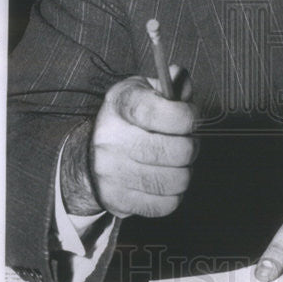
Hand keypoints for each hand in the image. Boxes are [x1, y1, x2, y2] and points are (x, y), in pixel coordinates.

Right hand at [60, 65, 198, 217]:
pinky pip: (165, 205)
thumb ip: (170, 85)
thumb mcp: (145, 92)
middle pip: (175, 151)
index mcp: (119, 105)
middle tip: (188, 143)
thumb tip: (180, 76)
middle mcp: (110, 139)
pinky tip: (166, 181)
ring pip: (175, 181)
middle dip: (192, 146)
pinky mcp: (117, 200)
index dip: (186, 116)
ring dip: (186, 172)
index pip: (156, 112)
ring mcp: (111, 173)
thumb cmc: (130, 120)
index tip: (190, 117)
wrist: (90, 156)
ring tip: (177, 163)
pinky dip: (174, 194)